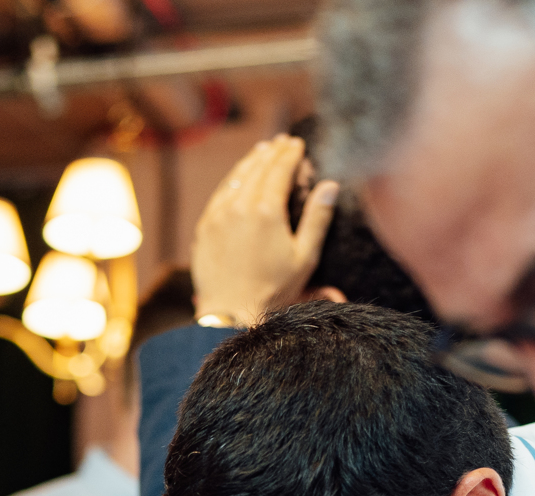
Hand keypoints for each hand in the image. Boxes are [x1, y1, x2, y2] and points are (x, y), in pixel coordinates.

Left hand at [192, 135, 338, 327]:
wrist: (231, 313)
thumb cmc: (274, 290)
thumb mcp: (304, 257)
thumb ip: (318, 219)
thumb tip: (330, 186)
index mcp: (267, 211)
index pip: (280, 169)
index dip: (290, 154)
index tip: (298, 143)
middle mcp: (240, 206)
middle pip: (258, 168)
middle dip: (272, 152)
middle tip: (282, 142)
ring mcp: (218, 214)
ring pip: (236, 177)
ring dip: (251, 161)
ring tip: (262, 150)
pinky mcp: (205, 226)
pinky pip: (220, 193)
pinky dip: (232, 179)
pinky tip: (239, 177)